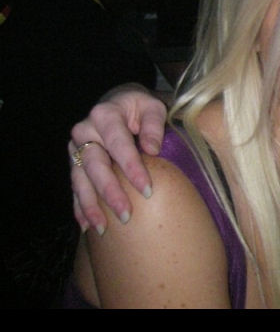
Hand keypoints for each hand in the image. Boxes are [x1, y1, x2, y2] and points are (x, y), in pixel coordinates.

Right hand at [69, 84, 166, 233]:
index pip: (118, 144)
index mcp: (105, 115)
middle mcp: (84, 131)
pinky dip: (80, 207)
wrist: (118, 103)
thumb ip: (153, 125)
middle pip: (95, 165)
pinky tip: (87, 225)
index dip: (131, 168)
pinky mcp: (74, 162)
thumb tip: (152, 149)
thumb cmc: (140, 107)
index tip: (147, 189)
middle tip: (126, 215)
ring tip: (103, 228)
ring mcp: (76, 148)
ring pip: (80, 180)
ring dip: (91, 206)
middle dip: (110, 192)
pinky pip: (74, 187)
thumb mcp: (152, 107)